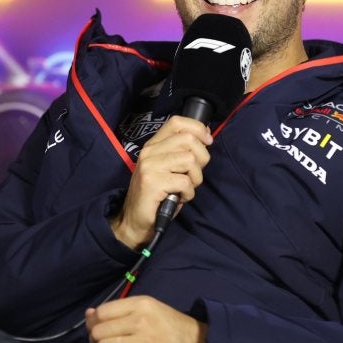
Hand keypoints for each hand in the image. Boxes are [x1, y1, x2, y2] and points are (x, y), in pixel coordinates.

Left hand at [85, 296, 206, 342]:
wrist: (194, 340)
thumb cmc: (169, 323)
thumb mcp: (148, 307)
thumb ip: (120, 309)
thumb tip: (89, 313)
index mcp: (141, 302)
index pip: (104, 310)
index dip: (93, 319)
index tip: (93, 325)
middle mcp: (139, 316)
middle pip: (100, 326)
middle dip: (93, 334)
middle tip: (96, 339)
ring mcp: (141, 335)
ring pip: (104, 341)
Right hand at [110, 116, 211, 248]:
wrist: (134, 220)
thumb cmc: (158, 195)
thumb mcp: (169, 168)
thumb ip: (183, 151)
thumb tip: (206, 135)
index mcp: (153, 145)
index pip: (177, 122)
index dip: (198, 128)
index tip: (207, 141)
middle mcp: (149, 152)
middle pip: (188, 139)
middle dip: (202, 158)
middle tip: (194, 175)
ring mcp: (150, 166)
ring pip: (190, 160)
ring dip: (195, 179)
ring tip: (185, 188)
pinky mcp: (152, 183)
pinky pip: (185, 182)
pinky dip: (189, 194)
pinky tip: (179, 198)